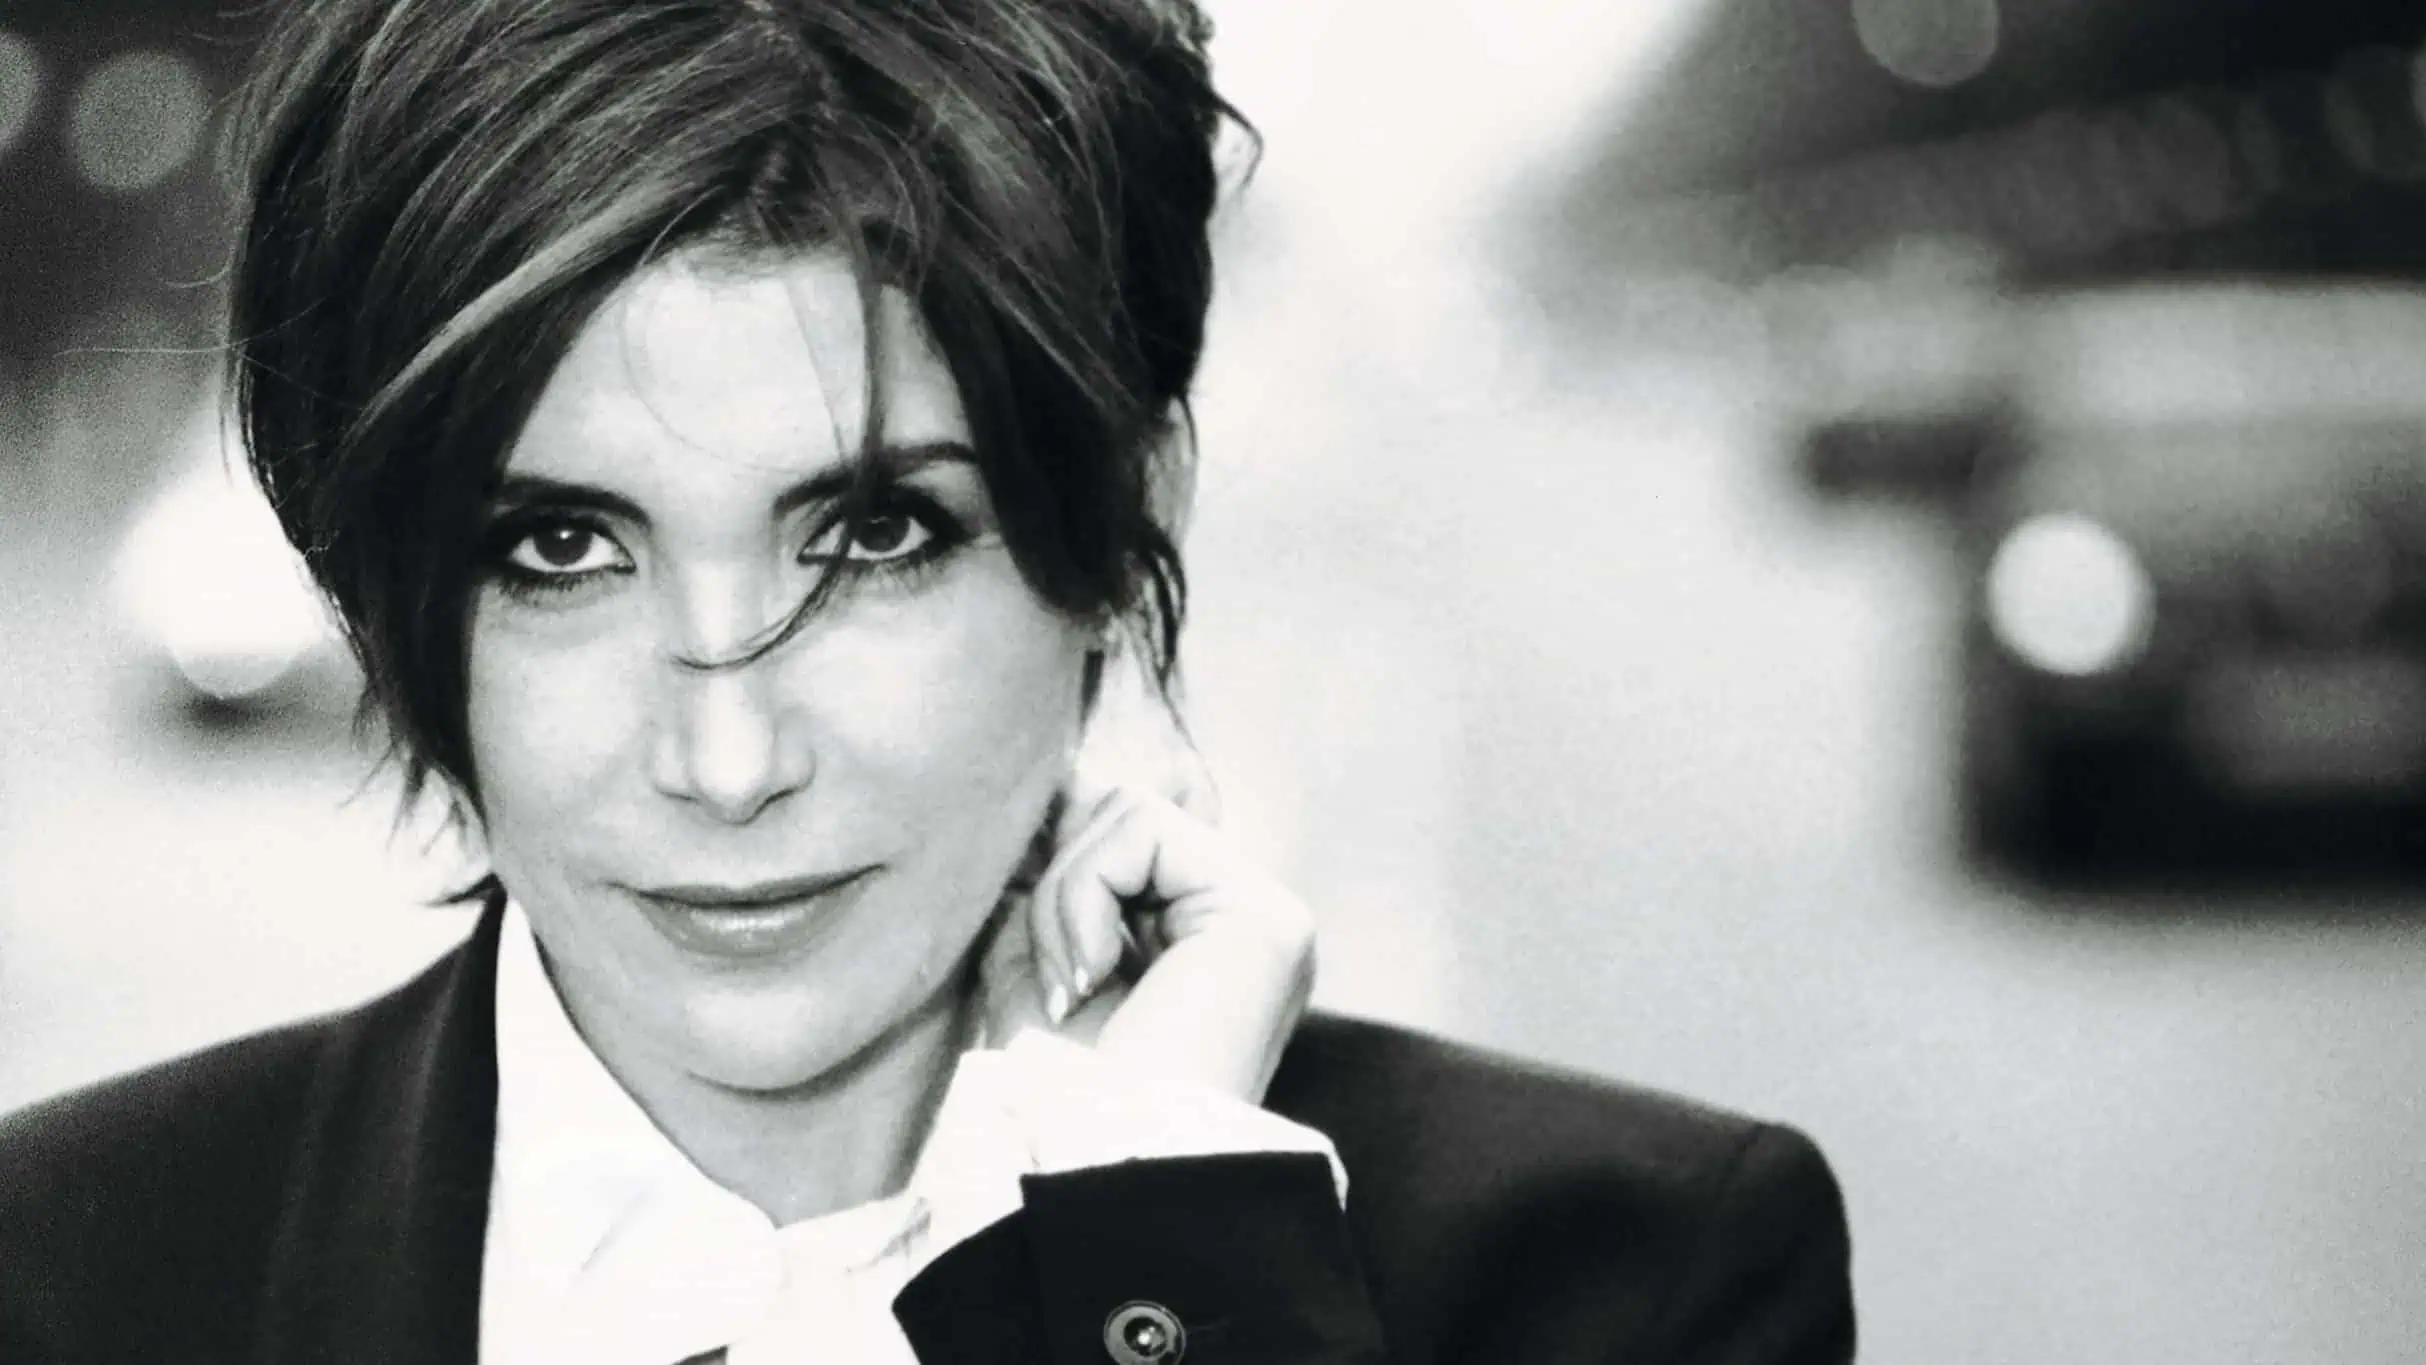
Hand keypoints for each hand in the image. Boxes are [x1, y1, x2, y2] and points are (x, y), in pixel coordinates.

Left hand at [973, 764, 1316, 1104]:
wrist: (1098, 1167)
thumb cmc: (1062, 1088)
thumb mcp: (1038, 963)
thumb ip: (1048, 883)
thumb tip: (1039, 795)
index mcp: (1204, 935)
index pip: (1127, 839)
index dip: (1063, 867)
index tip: (1034, 947)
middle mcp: (1246, 918)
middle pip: (1125, 813)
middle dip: (1061, 886)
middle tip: (1060, 983)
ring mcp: (1267, 914)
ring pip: (1130, 810)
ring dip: (1067, 897)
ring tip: (1074, 987)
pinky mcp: (1264, 916)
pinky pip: (1142, 828)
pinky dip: (1085, 894)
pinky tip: (1094, 975)